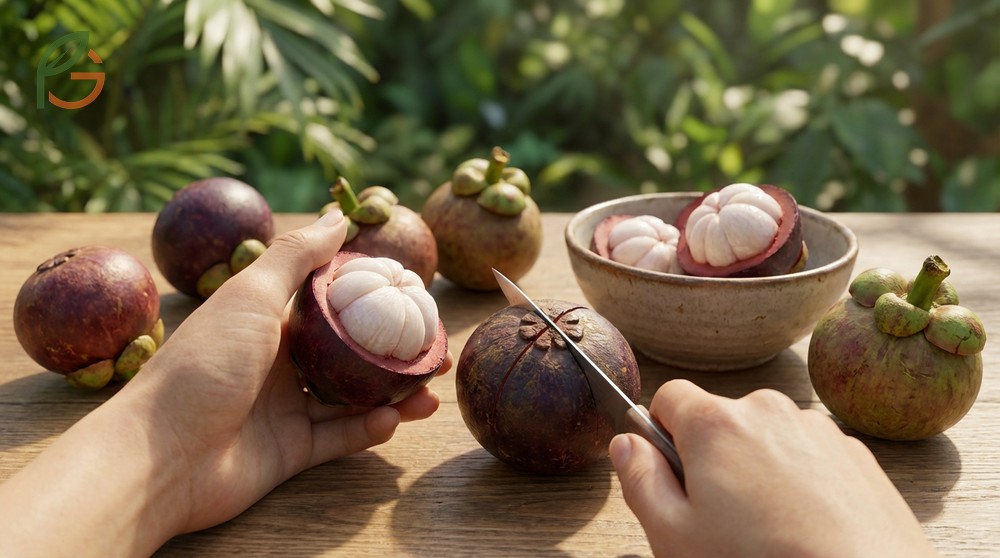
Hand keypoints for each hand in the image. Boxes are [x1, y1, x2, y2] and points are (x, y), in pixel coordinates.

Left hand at [129, 208, 449, 532]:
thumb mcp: (250, 295)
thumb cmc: (203, 362)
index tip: (415, 294)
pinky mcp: (290, 450)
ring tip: (431, 391)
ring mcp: (285, 407)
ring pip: (353, 397)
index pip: (331, 303)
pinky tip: (391, 420)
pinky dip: (367, 429)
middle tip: (436, 351)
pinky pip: (338, 436)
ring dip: (393, 393)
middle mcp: (279, 362)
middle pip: (350, 352)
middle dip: (395, 352)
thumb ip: (296, 256)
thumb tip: (336, 215)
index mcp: (268, 321)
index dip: (373, 298)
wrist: (160, 455)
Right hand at [610, 380, 938, 557]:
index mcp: (716, 423)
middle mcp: (769, 411)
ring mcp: (819, 431)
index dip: (660, 435)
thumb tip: (625, 443)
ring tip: (769, 531)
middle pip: (720, 420)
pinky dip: (802, 483)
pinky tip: (805, 530)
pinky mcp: (858, 457)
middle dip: (712, 458)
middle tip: (718, 519)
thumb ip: (640, 480)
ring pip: (768, 438)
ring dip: (759, 470)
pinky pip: (811, 457)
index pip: (669, 397)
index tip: (669, 474)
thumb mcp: (673, 536)